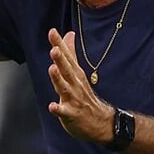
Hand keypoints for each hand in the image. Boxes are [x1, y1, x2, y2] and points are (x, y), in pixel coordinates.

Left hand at [47, 28, 114, 143]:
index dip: (59, 44)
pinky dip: (58, 109)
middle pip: (66, 70)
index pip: (67, 56)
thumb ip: (70, 53)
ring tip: (52, 69)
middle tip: (54, 48)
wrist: (101, 122)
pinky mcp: (72, 114)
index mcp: (75, 74)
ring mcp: (73, 99)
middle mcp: (75, 84)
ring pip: (64, 88)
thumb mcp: (77, 72)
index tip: (52, 32)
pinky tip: (52, 106)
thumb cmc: (84, 95)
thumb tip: (69, 34)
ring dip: (58, 79)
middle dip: (60, 59)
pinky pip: (64, 112)